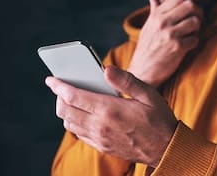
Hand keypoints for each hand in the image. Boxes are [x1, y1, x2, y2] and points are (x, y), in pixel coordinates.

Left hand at [45, 66, 177, 166]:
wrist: (165, 148)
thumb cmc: (159, 119)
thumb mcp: (148, 94)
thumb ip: (126, 80)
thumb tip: (106, 68)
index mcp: (110, 110)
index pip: (74, 96)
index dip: (59, 86)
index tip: (51, 79)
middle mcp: (100, 126)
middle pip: (66, 111)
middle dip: (59, 97)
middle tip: (62, 87)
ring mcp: (99, 139)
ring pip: (69, 124)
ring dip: (65, 110)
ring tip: (71, 100)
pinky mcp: (102, 147)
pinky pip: (79, 134)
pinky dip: (73, 123)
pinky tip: (82, 115)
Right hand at [128, 0, 207, 86]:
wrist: (142, 71)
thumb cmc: (146, 49)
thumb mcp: (147, 27)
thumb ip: (153, 11)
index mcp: (156, 15)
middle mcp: (162, 22)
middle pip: (190, 5)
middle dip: (199, 12)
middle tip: (199, 19)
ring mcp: (169, 35)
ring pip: (195, 22)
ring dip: (198, 28)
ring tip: (192, 34)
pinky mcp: (177, 48)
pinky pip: (195, 39)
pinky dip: (194, 42)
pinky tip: (188, 46)